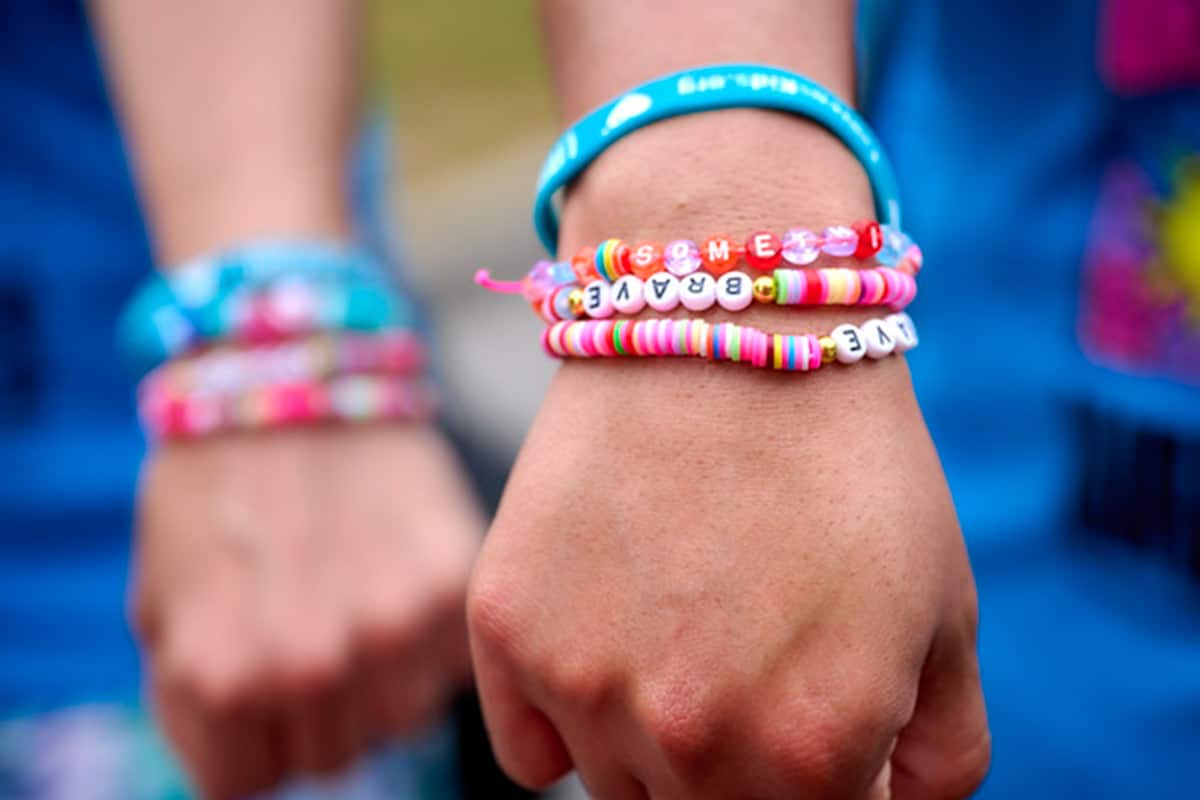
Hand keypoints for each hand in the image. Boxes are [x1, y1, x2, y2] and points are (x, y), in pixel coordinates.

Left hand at [133, 423, 481, 798]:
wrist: (289, 372)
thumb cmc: (213, 490)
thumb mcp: (162, 605)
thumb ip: (198, 704)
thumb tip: (257, 761)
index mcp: (225, 678)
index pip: (250, 782)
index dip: (250, 732)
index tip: (259, 678)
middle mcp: (314, 664)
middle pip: (334, 755)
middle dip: (316, 708)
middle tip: (310, 625)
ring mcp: (394, 625)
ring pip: (402, 716)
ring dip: (380, 676)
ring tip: (357, 596)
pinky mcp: (454, 580)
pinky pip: (450, 660)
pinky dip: (428, 633)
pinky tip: (397, 572)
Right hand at [468, 355, 988, 798]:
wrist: (726, 321)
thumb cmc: (849, 464)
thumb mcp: (947, 614)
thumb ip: (942, 757)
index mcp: (815, 753)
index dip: (824, 775)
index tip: (813, 716)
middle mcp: (694, 738)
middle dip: (740, 767)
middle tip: (746, 656)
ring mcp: (588, 686)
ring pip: (617, 787)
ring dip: (651, 741)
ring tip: (680, 622)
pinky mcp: (509, 631)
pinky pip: (526, 752)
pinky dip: (561, 724)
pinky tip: (604, 642)